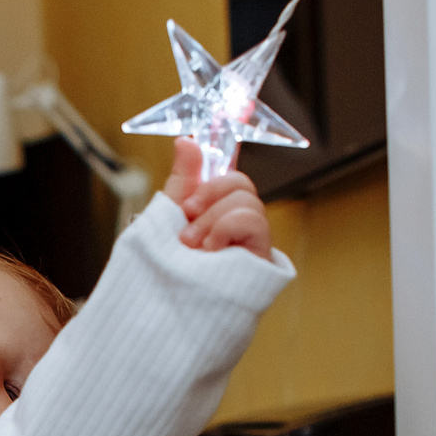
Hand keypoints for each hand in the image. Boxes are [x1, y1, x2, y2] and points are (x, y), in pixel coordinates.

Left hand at [162, 138, 273, 254]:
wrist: (173, 295)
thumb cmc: (175, 258)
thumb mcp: (174, 211)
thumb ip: (184, 176)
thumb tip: (185, 140)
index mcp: (220, 208)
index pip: (232, 178)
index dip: (222, 164)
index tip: (196, 168)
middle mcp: (241, 222)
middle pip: (241, 182)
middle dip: (209, 193)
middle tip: (187, 214)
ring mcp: (253, 239)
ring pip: (246, 199)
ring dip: (212, 218)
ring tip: (192, 243)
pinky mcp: (262, 255)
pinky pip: (254, 220)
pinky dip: (226, 228)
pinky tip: (211, 248)